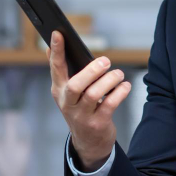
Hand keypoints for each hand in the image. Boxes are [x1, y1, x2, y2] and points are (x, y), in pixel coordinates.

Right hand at [48, 30, 130, 170]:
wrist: (88, 143)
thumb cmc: (80, 109)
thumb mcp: (67, 93)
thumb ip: (61, 71)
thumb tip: (49, 47)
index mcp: (59, 91)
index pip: (55, 68)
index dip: (56, 50)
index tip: (58, 33)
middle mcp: (68, 103)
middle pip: (75, 85)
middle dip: (91, 71)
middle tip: (106, 61)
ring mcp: (82, 115)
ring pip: (94, 94)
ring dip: (109, 80)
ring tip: (118, 74)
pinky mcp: (97, 124)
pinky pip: (110, 104)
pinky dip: (120, 92)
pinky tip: (125, 86)